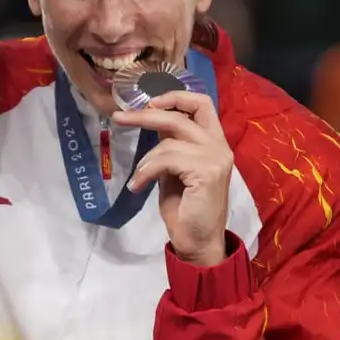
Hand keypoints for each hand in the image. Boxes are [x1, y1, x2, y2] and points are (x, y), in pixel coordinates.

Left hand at [114, 90, 233, 265]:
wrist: (199, 242)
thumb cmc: (187, 209)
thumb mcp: (176, 169)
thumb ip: (172, 144)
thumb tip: (153, 119)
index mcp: (215, 142)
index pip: (202, 103)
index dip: (175, 96)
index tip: (149, 103)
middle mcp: (219, 146)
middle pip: (182, 114)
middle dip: (146, 114)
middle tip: (119, 117)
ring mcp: (216, 158)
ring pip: (169, 139)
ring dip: (146, 158)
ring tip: (137, 178)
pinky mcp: (207, 172)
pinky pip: (166, 159)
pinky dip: (147, 171)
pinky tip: (139, 186)